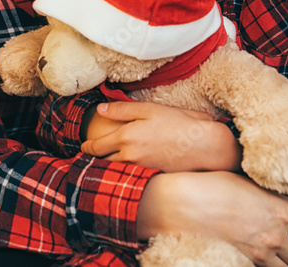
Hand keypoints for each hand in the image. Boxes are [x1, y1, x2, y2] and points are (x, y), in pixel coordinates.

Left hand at [81, 101, 240, 171]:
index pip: (96, 146)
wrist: (203, 145)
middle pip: (102, 161)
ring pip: (114, 172)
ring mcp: (139, 169)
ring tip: (103, 166)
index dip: (87, 148)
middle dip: (94, 160)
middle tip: (88, 158)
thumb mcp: (149, 109)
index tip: (83, 148)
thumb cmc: (178, 123)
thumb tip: (100, 109)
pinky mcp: (150, 178)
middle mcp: (129, 155)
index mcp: (126, 135)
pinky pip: (129, 179)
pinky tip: (124, 173)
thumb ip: (122, 110)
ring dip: (106, 169)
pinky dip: (123, 176)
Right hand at [138, 171, 287, 266]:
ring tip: (267, 253)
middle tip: (284, 246)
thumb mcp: (251, 184)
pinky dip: (261, 265)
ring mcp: (260, 252)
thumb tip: (282, 204)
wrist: (185, 202)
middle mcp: (277, 235)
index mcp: (284, 212)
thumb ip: (273, 199)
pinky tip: (251, 254)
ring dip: (278, 263)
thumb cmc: (215, 185)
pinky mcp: (243, 262)